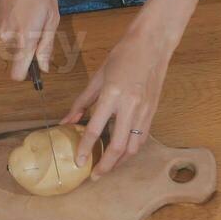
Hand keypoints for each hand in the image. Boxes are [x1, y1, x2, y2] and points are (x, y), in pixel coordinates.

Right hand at [0, 0, 59, 80]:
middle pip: (16, 60)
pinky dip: (15, 28)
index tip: (37, 68)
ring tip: (33, 15)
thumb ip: (46, 44)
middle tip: (41, 29)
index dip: (28, 74)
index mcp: (24, 38)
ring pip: (12, 46)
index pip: (18, 74)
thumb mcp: (52, 15)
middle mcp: (7, 38)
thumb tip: (43, 67)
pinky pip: (7, 34)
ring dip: (22, 38)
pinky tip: (22, 9)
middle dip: (28, 52)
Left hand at [61, 13, 179, 178]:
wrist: (152, 44)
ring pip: (133, 146)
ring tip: (108, 167)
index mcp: (112, 95)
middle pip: (118, 146)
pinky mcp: (153, 111)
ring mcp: (144, 110)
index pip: (95, 129)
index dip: (85, 149)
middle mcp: (130, 106)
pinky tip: (122, 153)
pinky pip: (142, 137)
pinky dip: (131, 149)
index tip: (78, 162)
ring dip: (120, 162)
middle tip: (94, 175)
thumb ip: (82, 102)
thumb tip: (67, 121)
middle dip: (105, 165)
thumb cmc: (123, 56)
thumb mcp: (98, 77)